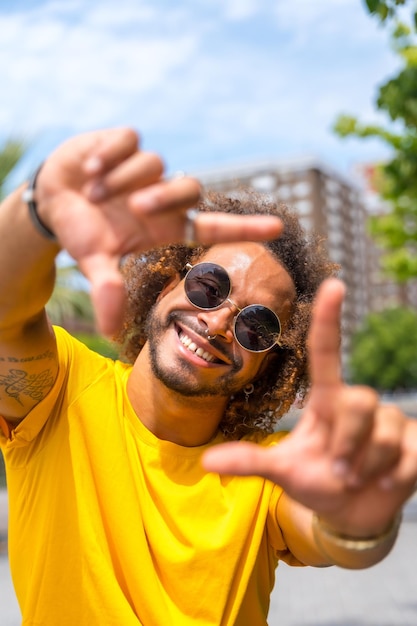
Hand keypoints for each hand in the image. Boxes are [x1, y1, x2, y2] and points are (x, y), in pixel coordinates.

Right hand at [36, 128, 282, 334]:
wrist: (52, 198)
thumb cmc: (81, 233)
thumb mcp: (94, 262)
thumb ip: (107, 290)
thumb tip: (111, 332)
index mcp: (164, 226)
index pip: (212, 226)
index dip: (245, 228)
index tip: (280, 227)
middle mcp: (162, 196)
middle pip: (189, 188)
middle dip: (162, 197)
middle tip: (133, 209)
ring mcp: (146, 168)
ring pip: (154, 164)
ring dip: (121, 180)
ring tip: (93, 192)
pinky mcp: (126, 141)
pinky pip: (129, 140)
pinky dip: (107, 156)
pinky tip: (89, 170)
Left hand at [203, 278, 416, 536]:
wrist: (352, 513)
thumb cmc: (316, 481)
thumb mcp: (284, 471)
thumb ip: (250, 462)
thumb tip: (206, 461)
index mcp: (325, 401)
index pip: (327, 353)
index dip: (329, 319)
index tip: (332, 285)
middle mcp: (358, 404)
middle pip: (360, 401)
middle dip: (347, 443)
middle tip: (339, 473)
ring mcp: (390, 422)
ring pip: (385, 433)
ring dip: (366, 465)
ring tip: (357, 479)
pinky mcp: (414, 442)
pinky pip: (409, 454)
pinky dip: (394, 476)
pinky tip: (385, 481)